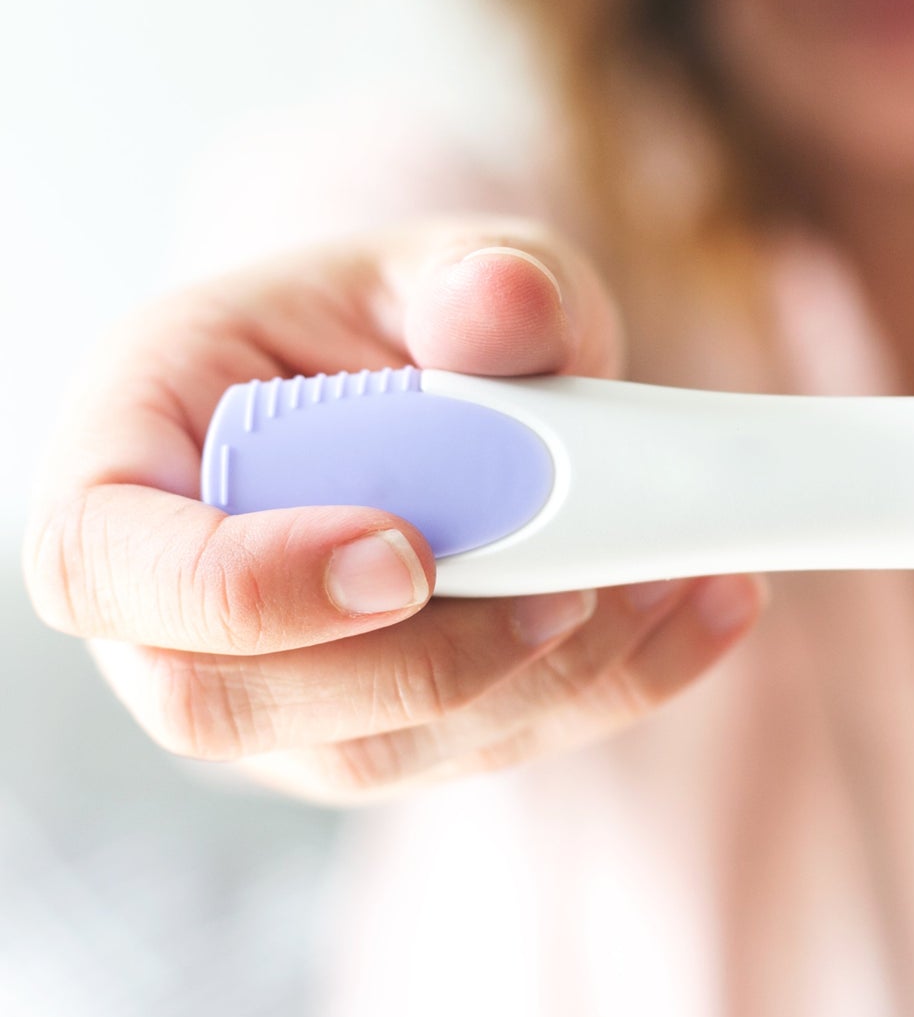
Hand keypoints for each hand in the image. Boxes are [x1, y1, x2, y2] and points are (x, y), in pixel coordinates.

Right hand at [23, 219, 766, 802]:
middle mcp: (177, 604)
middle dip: (422, 665)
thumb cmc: (402, 318)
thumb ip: (475, 282)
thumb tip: (507, 304)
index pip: (103, 563)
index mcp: (134, 458)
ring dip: (543, 683)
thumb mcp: (443, 265)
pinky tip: (707, 609)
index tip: (402, 557)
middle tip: (570, 593)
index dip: (237, 587)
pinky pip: (485, 746)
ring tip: (677, 582)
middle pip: (232, 704)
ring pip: (380, 751)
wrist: (440, 386)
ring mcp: (280, 692)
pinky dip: (611, 686)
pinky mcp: (387, 733)